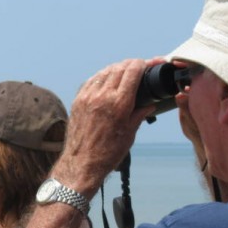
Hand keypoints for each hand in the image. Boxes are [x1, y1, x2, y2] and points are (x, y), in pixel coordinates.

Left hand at [54, 59, 153, 194]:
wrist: (81, 164)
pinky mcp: (78, 101)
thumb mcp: (129, 134)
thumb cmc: (107, 153)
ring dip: (116, 68)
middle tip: (139, 67)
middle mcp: (102, 96)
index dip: (142, 64)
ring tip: (124, 72)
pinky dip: (102, 77)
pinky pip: (91, 81)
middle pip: (119, 68)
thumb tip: (149, 105)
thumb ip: (139, 115)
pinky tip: (107, 80)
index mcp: (119, 104)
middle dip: (131, 64)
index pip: (132, 71)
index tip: (148, 64)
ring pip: (104, 72)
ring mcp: (87, 97)